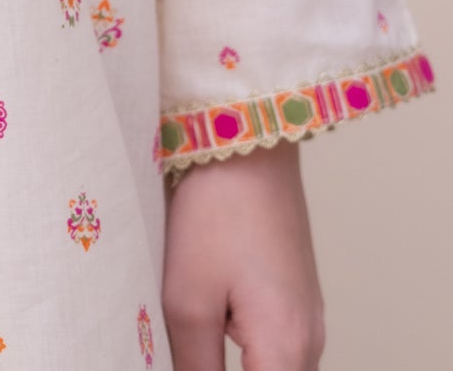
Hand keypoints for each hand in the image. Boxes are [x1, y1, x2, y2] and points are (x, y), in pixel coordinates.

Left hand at [162, 141, 324, 369]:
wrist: (245, 139)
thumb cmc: (215, 212)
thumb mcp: (187, 300)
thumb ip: (192, 369)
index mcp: (287, 353)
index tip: (180, 365)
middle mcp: (308, 344)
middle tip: (178, 351)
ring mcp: (304, 319)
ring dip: (225, 368)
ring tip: (183, 341)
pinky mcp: (291, 297)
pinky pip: (269, 349)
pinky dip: (238, 355)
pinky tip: (198, 335)